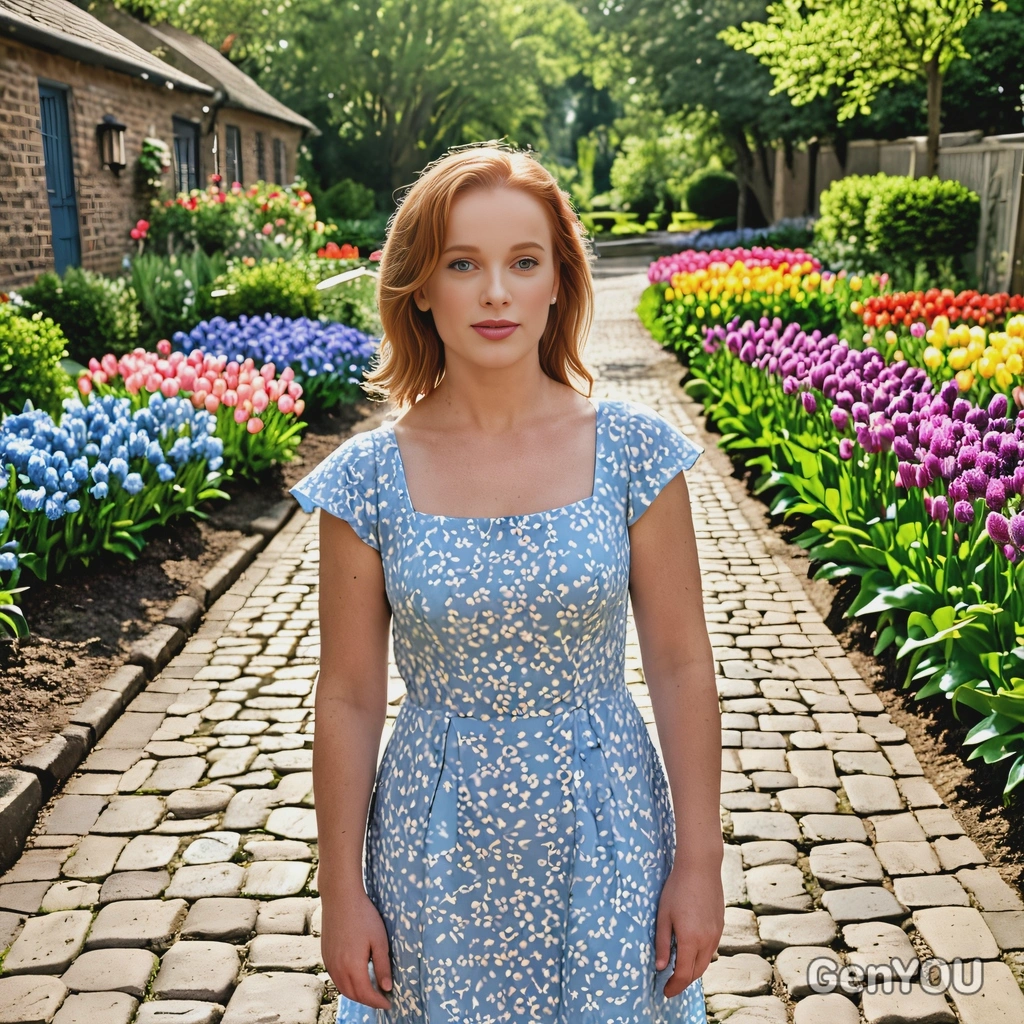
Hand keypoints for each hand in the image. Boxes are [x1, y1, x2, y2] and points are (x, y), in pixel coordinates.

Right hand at [321, 889, 393, 1010]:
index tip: (388, 1003)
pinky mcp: (325, 955)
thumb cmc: (363, 915)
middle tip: (381, 999)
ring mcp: (329, 962)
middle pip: (353, 995)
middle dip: (368, 1001)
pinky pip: (335, 978)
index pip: (366, 994)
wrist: (340, 897)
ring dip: (356, 994)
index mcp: (352, 966)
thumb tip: (386, 987)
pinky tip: (355, 978)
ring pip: (342, 988)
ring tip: (370, 991)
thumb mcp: (379, 940)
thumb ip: (382, 966)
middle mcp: (338, 968)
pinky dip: (346, 984)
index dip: (378, 1002)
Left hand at [654, 860, 723, 997]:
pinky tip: (691, 952)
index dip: (674, 986)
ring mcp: (716, 933)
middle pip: (697, 972)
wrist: (700, 867)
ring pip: (706, 962)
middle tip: (670, 984)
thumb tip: (660, 967)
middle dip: (683, 982)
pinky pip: (711, 950)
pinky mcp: (720, 925)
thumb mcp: (663, 915)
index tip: (665, 992)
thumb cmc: (677, 888)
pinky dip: (701, 957)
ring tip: (679, 970)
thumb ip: (662, 943)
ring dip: (693, 970)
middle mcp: (707, 940)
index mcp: (691, 939)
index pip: (683, 974)